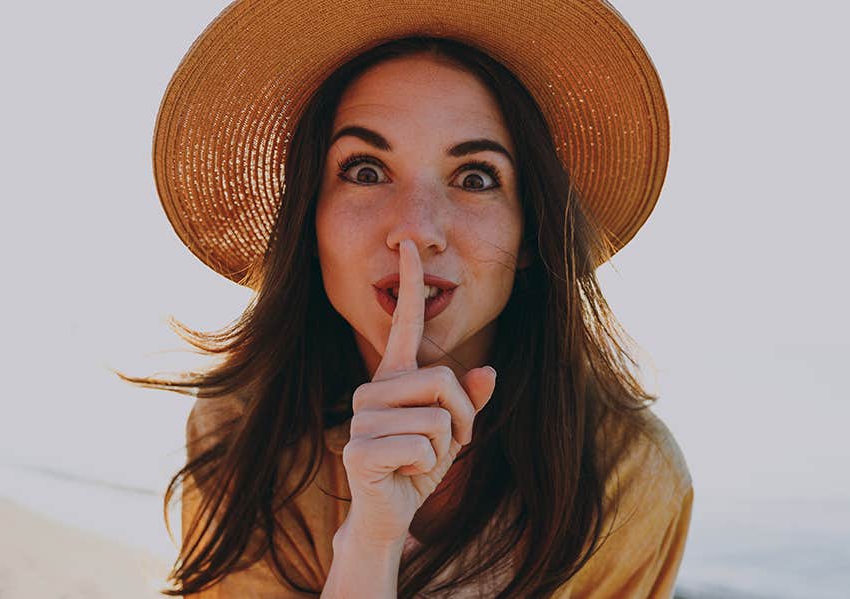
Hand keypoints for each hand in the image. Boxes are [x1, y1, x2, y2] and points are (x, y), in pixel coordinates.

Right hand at [339, 239, 496, 548]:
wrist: (388, 515)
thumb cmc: (417, 468)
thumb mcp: (453, 433)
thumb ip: (470, 402)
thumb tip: (490, 371)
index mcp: (394, 377)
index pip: (404, 324)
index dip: (408, 284)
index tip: (408, 246)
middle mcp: (373, 390)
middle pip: (443, 380)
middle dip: (463, 418)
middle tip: (450, 444)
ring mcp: (362, 418)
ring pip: (438, 418)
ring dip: (444, 447)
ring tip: (418, 461)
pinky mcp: (359, 450)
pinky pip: (423, 446)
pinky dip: (426, 467)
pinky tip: (402, 474)